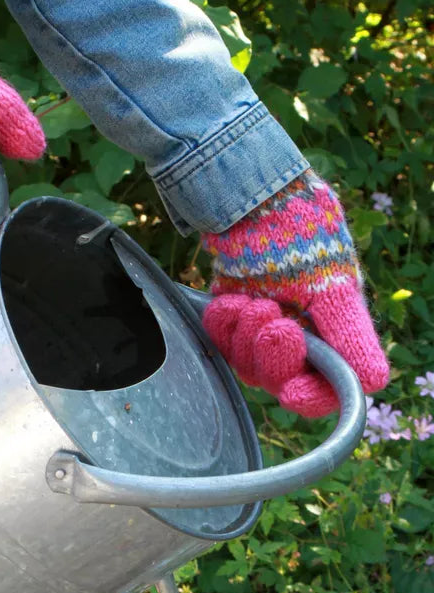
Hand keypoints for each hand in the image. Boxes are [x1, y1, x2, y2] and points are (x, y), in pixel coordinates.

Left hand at [201, 170, 388, 416]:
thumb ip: (350, 334)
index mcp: (330, 330)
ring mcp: (259, 324)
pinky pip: (219, 338)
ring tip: (253, 300)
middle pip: (278, 379)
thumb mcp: (332, 284)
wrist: (251, 194)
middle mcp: (296, 334)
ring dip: (245, 334)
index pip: (325, 386)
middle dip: (271, 354)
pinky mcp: (230, 311)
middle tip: (271, 317)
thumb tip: (375, 382)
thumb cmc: (300, 233)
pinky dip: (222, 323)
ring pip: (245, 362)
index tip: (292, 394)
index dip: (311, 398)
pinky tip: (229, 300)